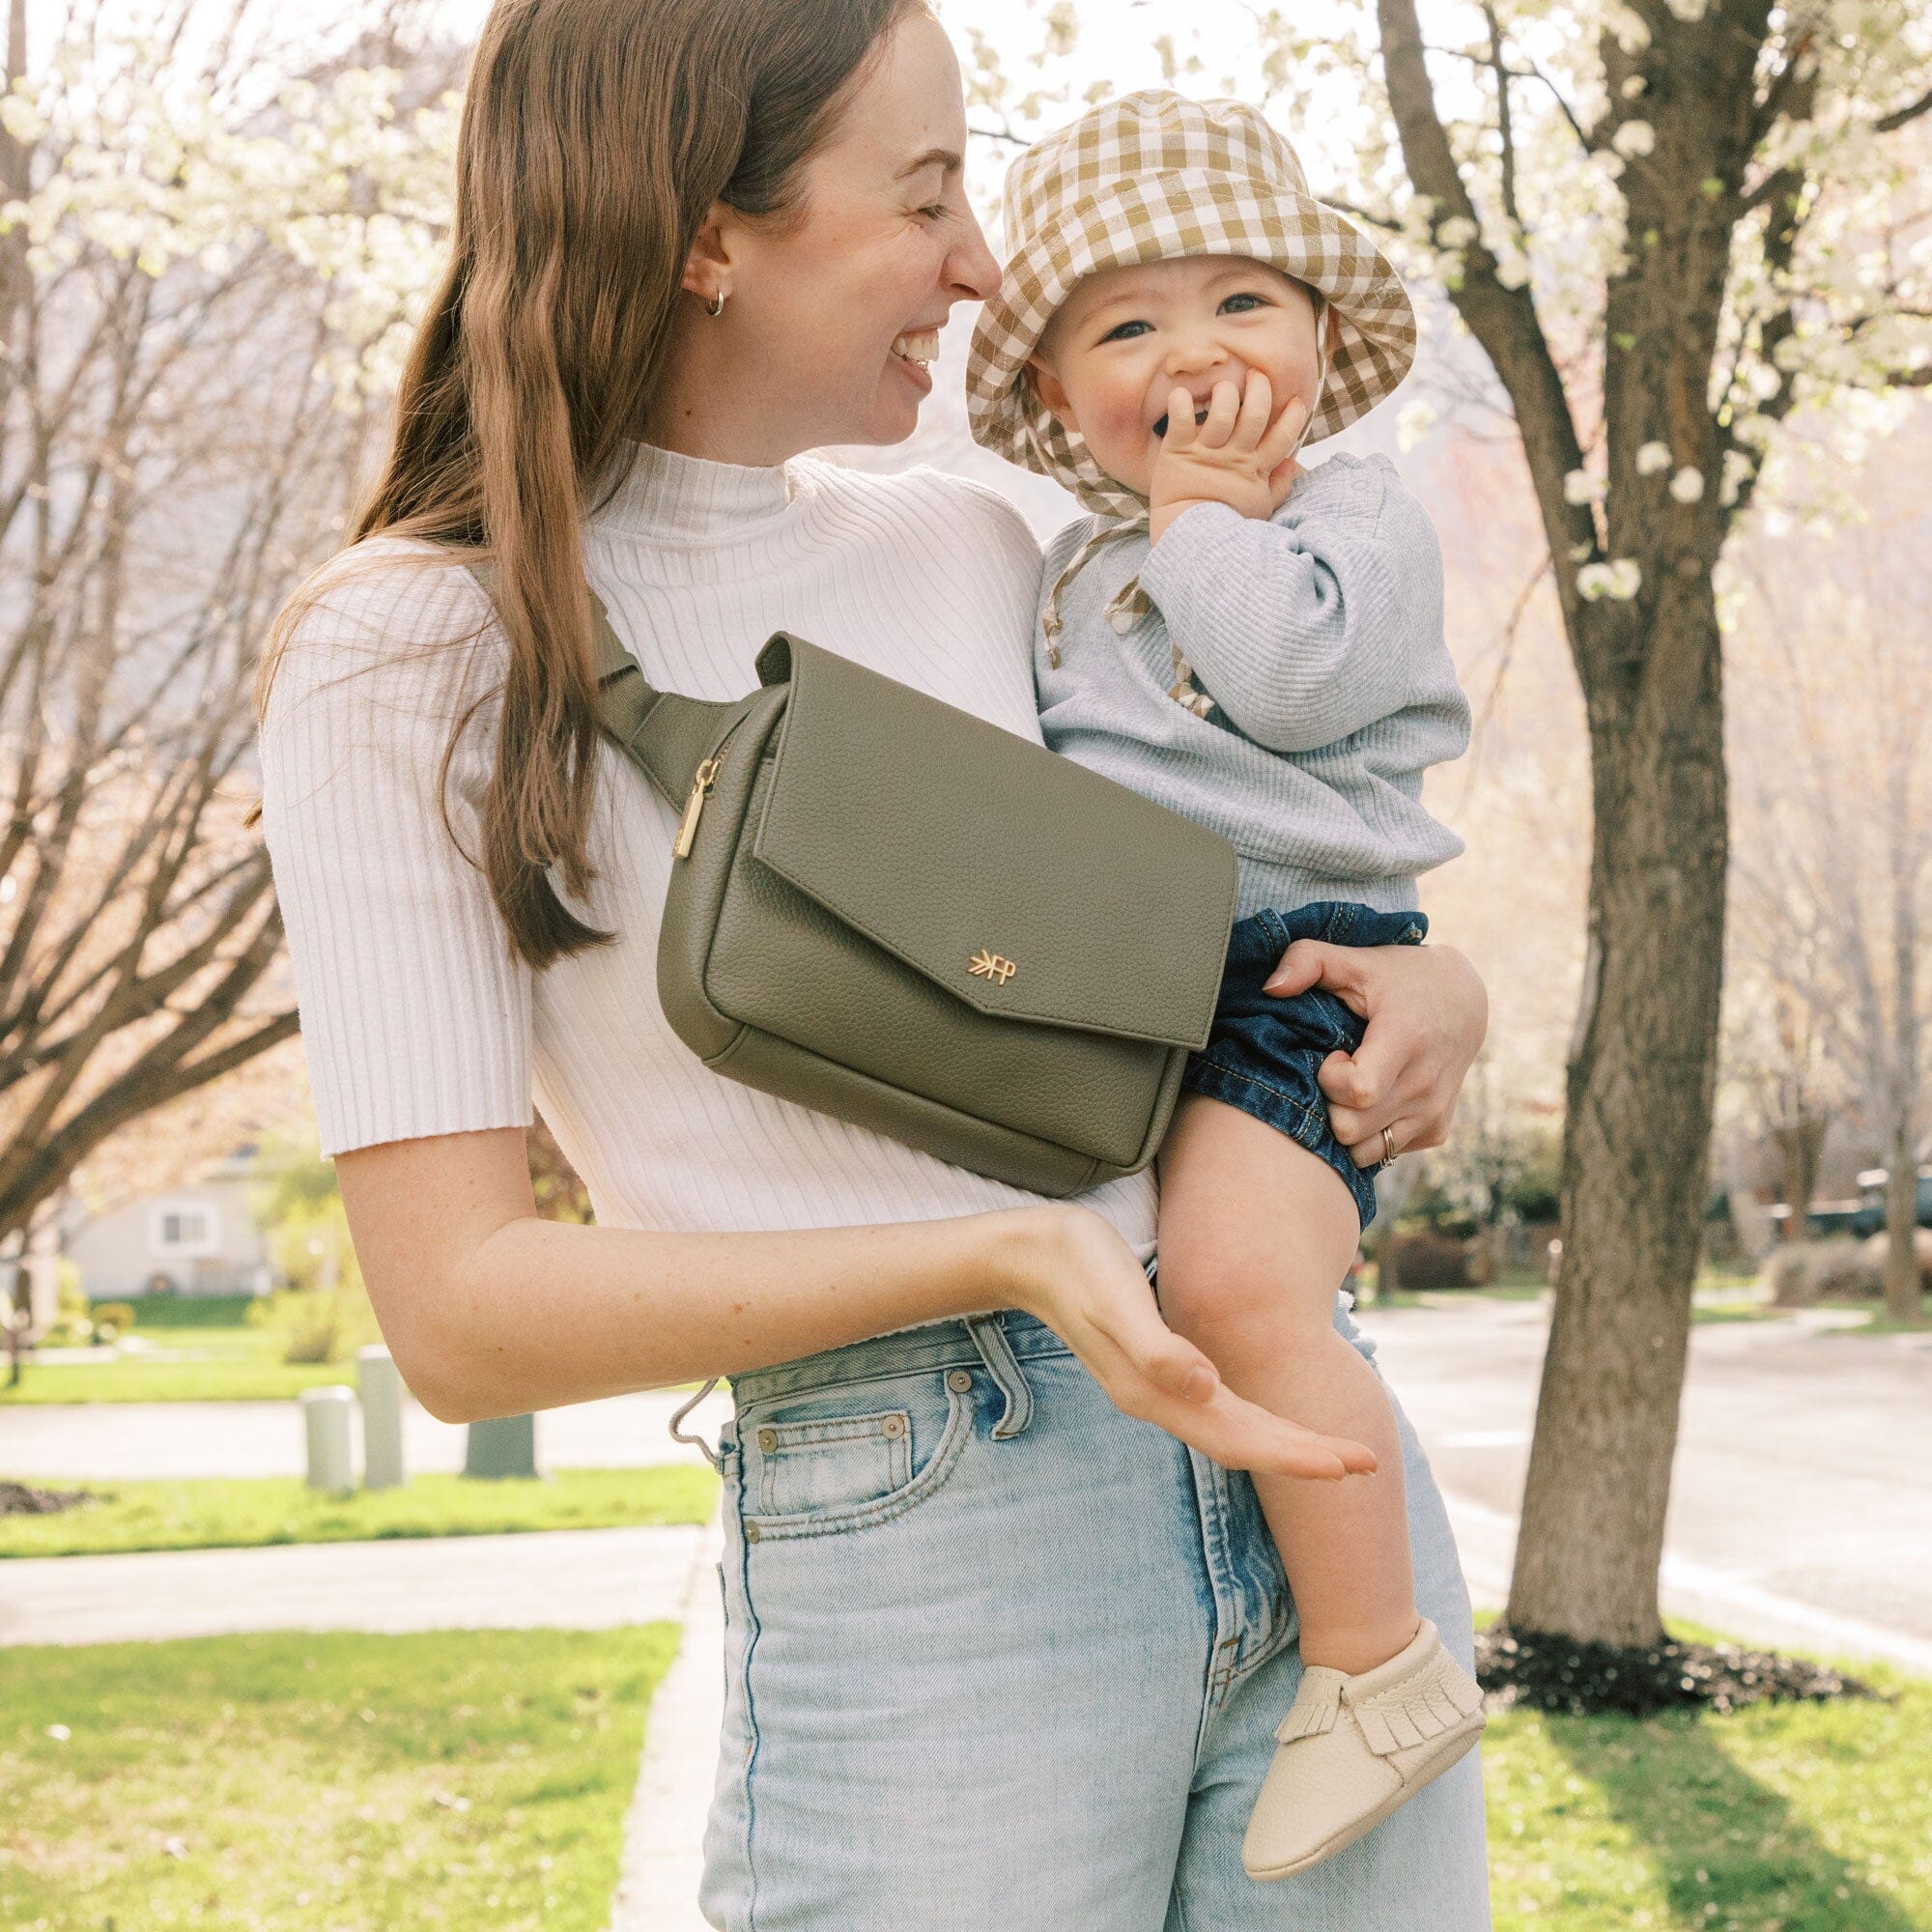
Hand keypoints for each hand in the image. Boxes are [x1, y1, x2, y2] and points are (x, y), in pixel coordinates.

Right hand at [1002, 1205, 1376, 1479]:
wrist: (1028, 1254)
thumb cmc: (1076, 1265)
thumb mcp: (1114, 1299)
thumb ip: (1154, 1348)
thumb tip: (1206, 1387)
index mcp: (1153, 1391)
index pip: (1239, 1437)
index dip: (1296, 1453)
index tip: (1350, 1466)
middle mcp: (1157, 1398)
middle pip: (1242, 1442)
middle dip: (1304, 1455)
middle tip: (1367, 1463)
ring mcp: (1154, 1385)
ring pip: (1231, 1428)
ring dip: (1283, 1443)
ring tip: (1334, 1451)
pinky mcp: (1153, 1364)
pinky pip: (1216, 1409)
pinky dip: (1253, 1420)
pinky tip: (1269, 1416)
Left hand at [1149, 370, 1306, 542]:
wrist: (1187, 539)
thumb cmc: (1225, 523)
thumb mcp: (1258, 508)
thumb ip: (1278, 486)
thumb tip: (1293, 463)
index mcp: (1255, 468)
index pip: (1284, 436)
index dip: (1294, 416)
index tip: (1296, 402)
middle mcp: (1234, 456)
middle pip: (1256, 414)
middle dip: (1260, 389)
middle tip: (1255, 376)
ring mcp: (1205, 452)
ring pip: (1222, 411)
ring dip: (1225, 392)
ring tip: (1223, 387)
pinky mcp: (1177, 451)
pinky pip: (1180, 419)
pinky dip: (1180, 402)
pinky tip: (1181, 395)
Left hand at [1262, 941, 1487, 1167]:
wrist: (1463, 1001)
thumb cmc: (1400, 978)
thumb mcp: (1356, 960)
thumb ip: (1308, 960)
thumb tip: (1270, 988)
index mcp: (1406, 1040)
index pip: (1357, 1092)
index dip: (1330, 1078)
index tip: (1334, 1055)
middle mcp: (1425, 1084)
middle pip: (1350, 1128)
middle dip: (1330, 1104)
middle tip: (1339, 1071)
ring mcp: (1434, 1113)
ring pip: (1365, 1152)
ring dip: (1346, 1124)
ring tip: (1353, 1087)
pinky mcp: (1436, 1131)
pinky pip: (1384, 1152)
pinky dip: (1368, 1133)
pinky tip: (1371, 1101)